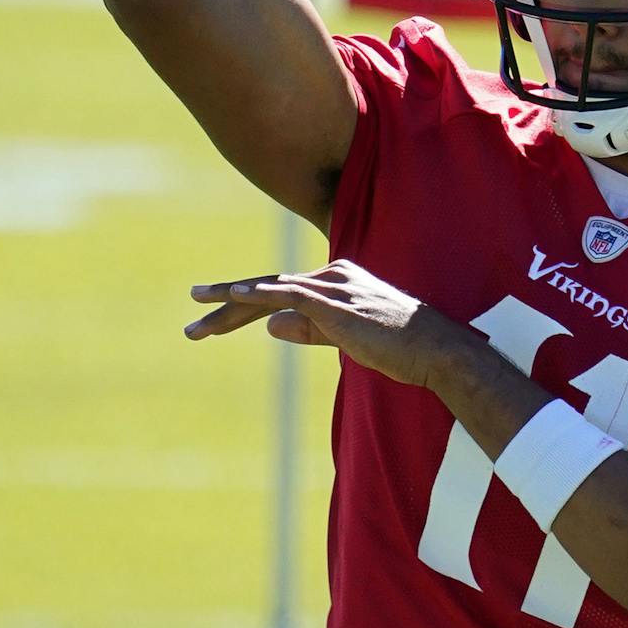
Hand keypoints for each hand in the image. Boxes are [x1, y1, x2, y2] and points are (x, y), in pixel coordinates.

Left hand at [186, 260, 455, 390]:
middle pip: (269, 288)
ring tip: (197, 305)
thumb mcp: (347, 338)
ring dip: (231, 299)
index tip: (214, 316)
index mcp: (336, 283)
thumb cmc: (401, 347)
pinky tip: (235, 295)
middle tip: (192, 304)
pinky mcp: (335, 303)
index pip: (281, 293)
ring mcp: (333, 288)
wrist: (435, 349)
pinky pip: (289, 294)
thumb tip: (269, 325)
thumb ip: (309, 330)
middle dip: (227, 300)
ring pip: (271, 290)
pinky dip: (259, 293)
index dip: (245, 304)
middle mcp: (331, 277)